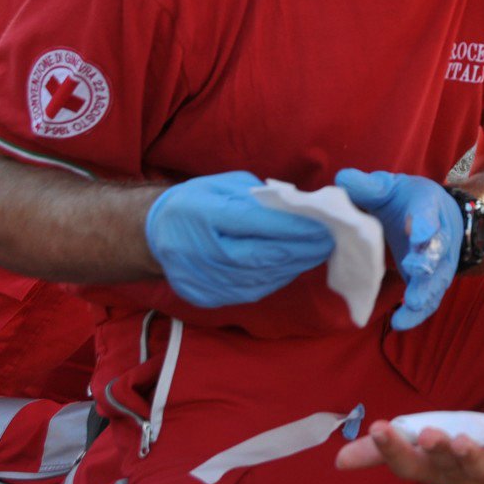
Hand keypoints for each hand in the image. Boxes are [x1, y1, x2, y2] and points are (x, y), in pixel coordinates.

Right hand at [144, 171, 336, 306]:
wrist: (153, 235)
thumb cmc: (195, 202)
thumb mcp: (223, 186)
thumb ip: (260, 197)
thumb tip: (301, 208)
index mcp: (202, 214)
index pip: (256, 223)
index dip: (294, 227)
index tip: (324, 225)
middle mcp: (199, 250)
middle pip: (261, 255)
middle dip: (302, 249)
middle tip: (331, 242)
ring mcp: (200, 279)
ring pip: (259, 278)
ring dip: (293, 266)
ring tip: (318, 253)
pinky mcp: (205, 297)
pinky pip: (250, 292)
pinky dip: (276, 279)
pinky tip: (292, 266)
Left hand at [335, 169, 462, 329]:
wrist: (437, 215)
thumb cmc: (404, 200)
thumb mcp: (388, 187)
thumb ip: (367, 186)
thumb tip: (342, 179)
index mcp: (427, 206)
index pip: (429, 214)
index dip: (425, 223)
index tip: (417, 233)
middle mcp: (441, 235)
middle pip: (439, 249)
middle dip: (428, 259)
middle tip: (414, 269)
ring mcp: (440, 261)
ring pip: (438, 278)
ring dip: (426, 291)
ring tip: (411, 304)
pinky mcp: (434, 281)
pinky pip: (430, 299)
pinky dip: (418, 312)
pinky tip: (400, 323)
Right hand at [336, 420, 483, 483]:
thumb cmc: (467, 464)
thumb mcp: (428, 456)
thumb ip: (388, 453)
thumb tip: (338, 459)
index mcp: (436, 472)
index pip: (408, 466)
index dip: (391, 450)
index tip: (377, 427)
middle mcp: (461, 479)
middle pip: (444, 467)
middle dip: (433, 450)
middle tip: (424, 434)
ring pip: (480, 468)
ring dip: (469, 455)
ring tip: (460, 440)